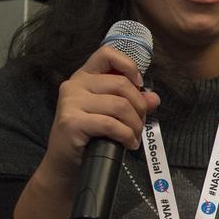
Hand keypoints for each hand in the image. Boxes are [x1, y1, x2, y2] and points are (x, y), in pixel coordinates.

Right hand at [39, 44, 159, 190]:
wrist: (64, 164)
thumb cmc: (89, 137)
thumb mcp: (111, 115)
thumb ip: (132, 102)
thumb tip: (154, 98)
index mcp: (84, 77)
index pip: (107, 54)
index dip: (129, 66)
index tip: (139, 85)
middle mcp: (75, 85)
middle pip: (122, 85)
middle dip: (140, 107)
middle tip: (140, 124)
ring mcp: (71, 102)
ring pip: (120, 106)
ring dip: (135, 125)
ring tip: (134, 137)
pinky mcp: (71, 122)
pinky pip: (111, 124)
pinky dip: (126, 136)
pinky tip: (128, 144)